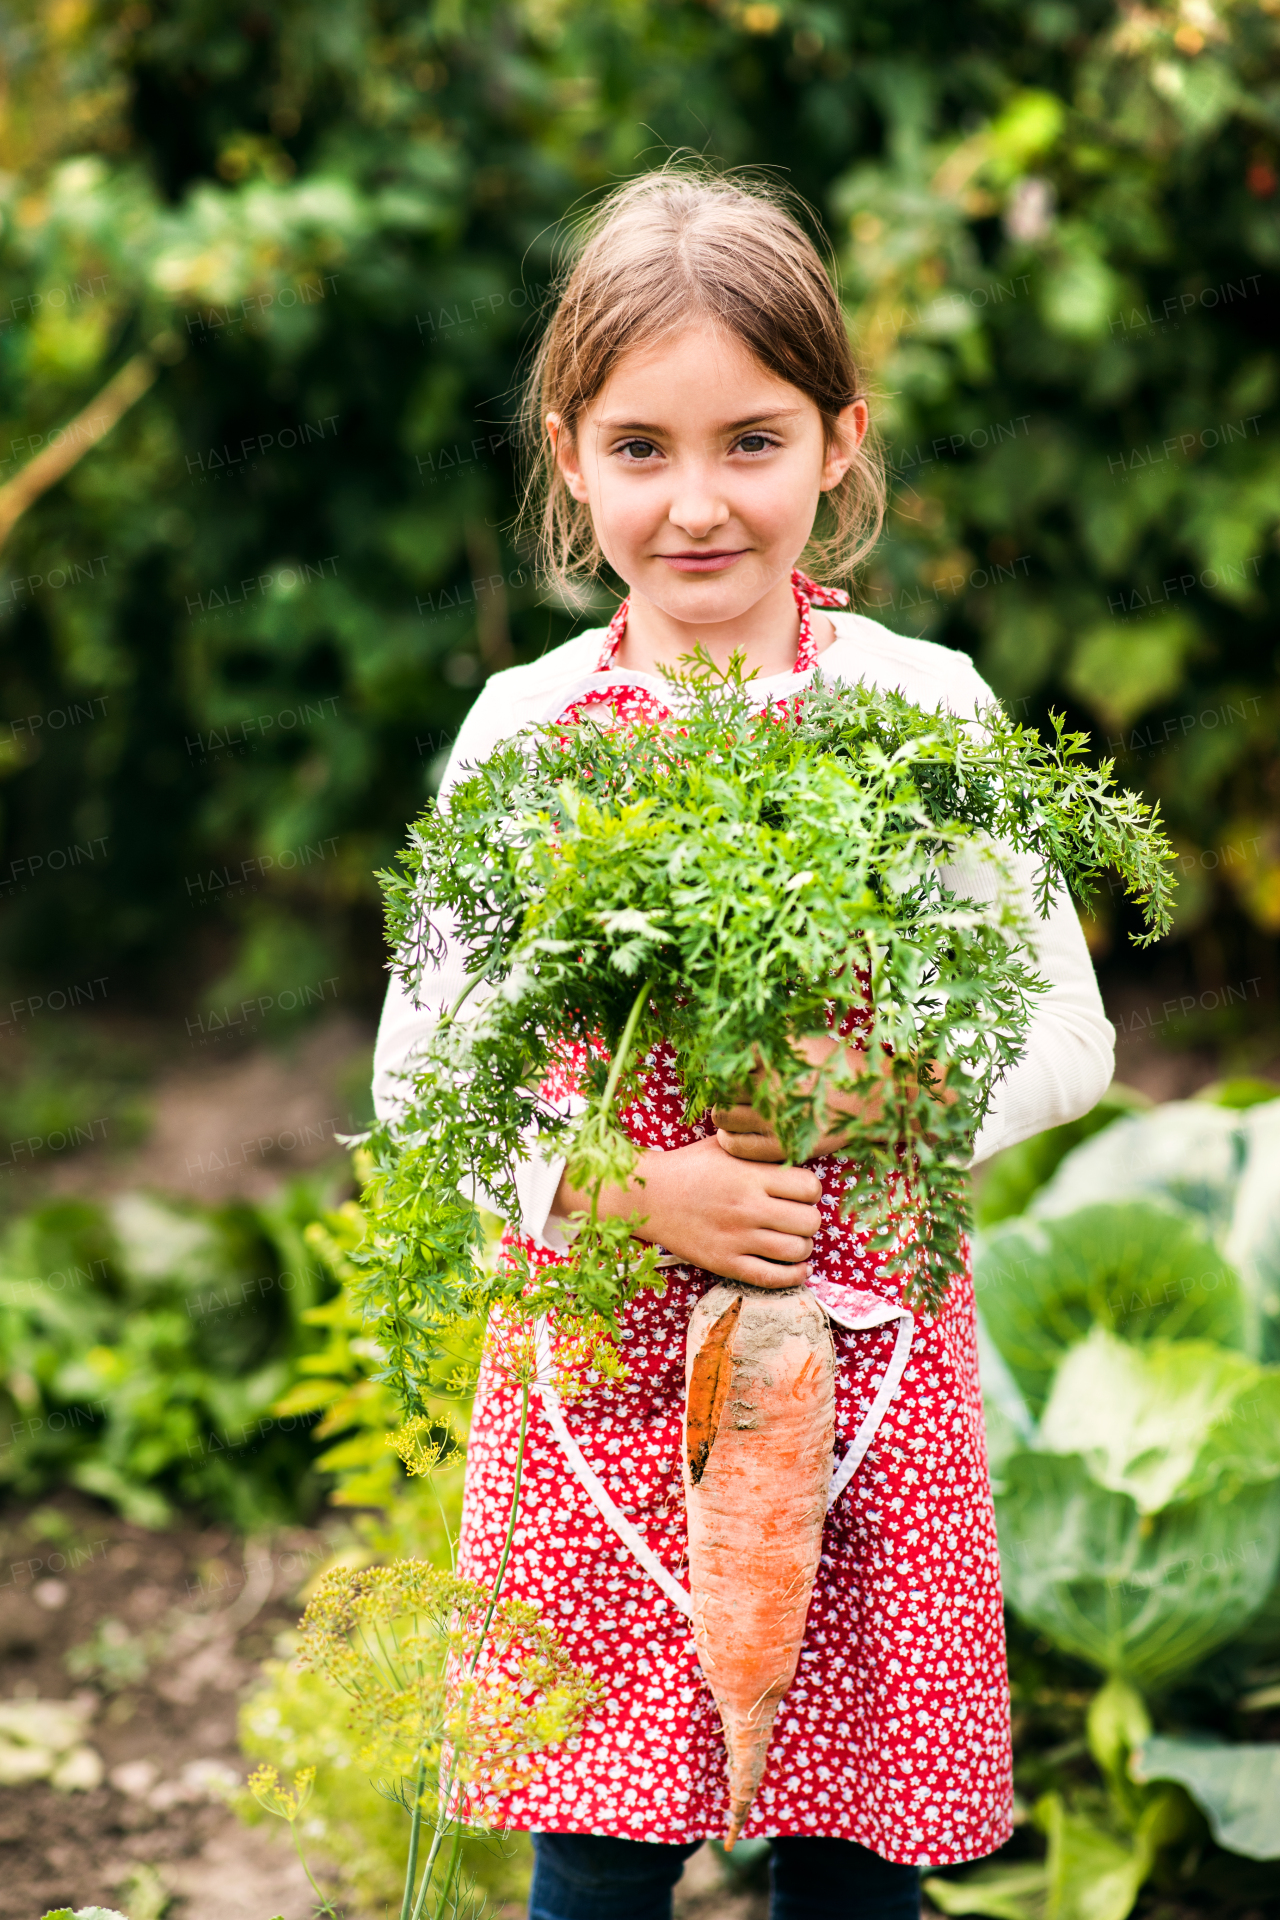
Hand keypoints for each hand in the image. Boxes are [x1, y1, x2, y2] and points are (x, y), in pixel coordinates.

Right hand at [551, 1135, 821, 1288]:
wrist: (647, 1196)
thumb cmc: (690, 1166)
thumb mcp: (725, 1145)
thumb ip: (760, 1147)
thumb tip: (796, 1144)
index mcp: (749, 1175)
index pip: (809, 1186)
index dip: (810, 1190)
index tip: (800, 1192)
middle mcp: (747, 1207)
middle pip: (810, 1220)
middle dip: (809, 1218)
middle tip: (797, 1215)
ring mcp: (736, 1238)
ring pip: (797, 1250)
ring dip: (802, 1246)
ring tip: (793, 1238)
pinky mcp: (724, 1263)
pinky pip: (773, 1278)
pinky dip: (794, 1276)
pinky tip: (797, 1268)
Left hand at [714, 1032, 885, 1164]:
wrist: (872, 1099)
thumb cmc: (835, 1065)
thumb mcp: (805, 1039)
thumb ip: (771, 1036)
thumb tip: (733, 1027)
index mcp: (776, 1055)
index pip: (726, 1054)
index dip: (719, 1060)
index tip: (721, 1064)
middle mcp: (773, 1085)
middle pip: (720, 1085)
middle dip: (720, 1086)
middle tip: (728, 1089)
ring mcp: (775, 1117)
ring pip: (721, 1115)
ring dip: (722, 1112)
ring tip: (733, 1109)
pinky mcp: (781, 1146)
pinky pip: (734, 1144)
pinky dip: (728, 1138)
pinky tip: (737, 1132)